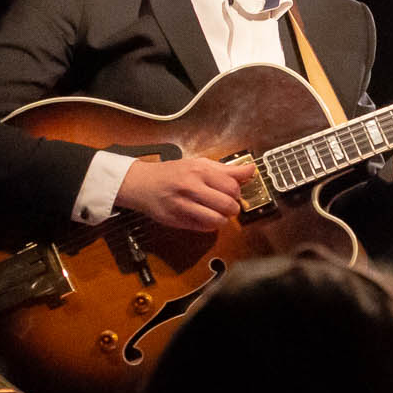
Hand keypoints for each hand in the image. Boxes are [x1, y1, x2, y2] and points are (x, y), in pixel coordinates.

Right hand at [116, 156, 255, 230]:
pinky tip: (203, 217)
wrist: (141, 183)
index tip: (232, 193)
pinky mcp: (176, 220)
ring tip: (217, 213)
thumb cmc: (172, 173)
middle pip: (228, 205)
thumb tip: (251, 169)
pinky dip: (209, 225)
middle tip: (226, 205)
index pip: (232, 186)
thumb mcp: (199, 164)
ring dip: (222, 219)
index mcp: (198, 171)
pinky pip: (203, 228)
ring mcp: (182, 205)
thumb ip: (227, 169)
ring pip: (217, 220)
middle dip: (233, 208)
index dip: (237, 192)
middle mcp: (190, 187)